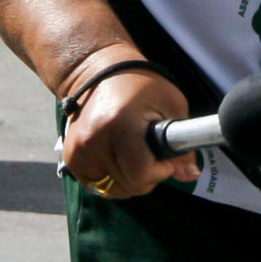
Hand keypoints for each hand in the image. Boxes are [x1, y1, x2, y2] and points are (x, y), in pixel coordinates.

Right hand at [60, 66, 197, 199]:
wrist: (97, 71)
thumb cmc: (141, 85)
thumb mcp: (171, 105)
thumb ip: (184, 143)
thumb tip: (190, 174)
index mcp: (119, 124)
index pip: (140, 174)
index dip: (160, 171)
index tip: (165, 157)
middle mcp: (93, 140)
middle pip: (128, 186)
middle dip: (147, 176)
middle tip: (150, 153)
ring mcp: (78, 150)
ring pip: (112, 190)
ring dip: (129, 180)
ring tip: (133, 155)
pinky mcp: (70, 157)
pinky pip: (96, 185)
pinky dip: (111, 178)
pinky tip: (117, 157)